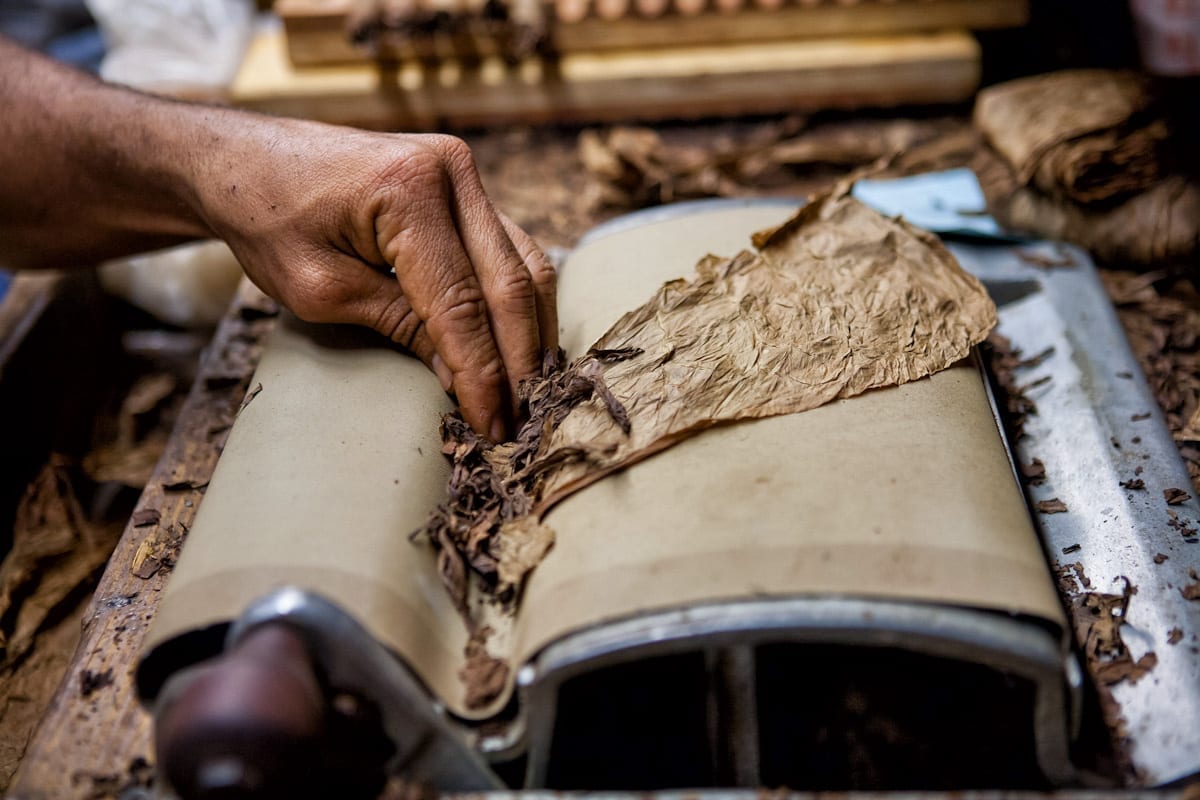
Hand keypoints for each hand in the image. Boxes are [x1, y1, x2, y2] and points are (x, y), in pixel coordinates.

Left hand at [191, 121, 556, 440]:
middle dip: (519, 359)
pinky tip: (522, 343)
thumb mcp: (321, 288)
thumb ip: (398, 325)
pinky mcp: (465, 186)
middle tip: (523, 419)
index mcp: (408, 191)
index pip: (461, 303)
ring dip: (532, 331)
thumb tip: (461, 377)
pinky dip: (519, 300)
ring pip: (526, 264)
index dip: (481, 372)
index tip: (492, 426)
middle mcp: (450, 172)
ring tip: (531, 389)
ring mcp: (463, 173)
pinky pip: (511, 249)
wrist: (247, 161)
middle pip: (510, 282)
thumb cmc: (268, 221)